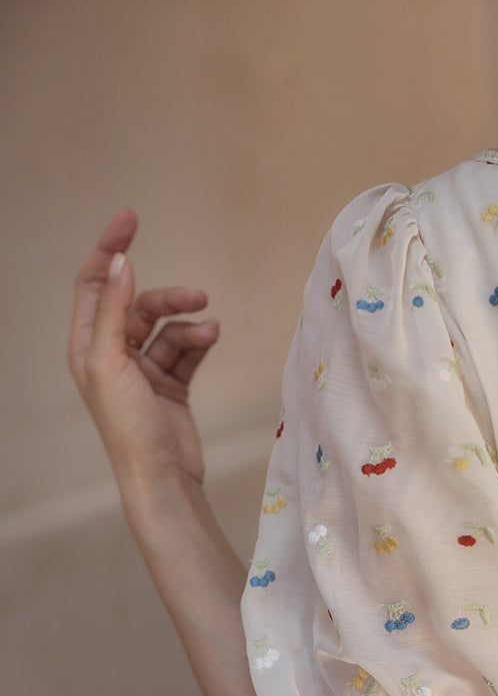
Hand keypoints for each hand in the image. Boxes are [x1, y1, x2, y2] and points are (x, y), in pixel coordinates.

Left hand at [69, 208, 219, 486]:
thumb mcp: (112, 362)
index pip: (93, 284)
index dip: (109, 249)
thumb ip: (114, 309)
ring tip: (211, 330)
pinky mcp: (171, 384)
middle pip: (139, 304)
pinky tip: (212, 339)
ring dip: (190, 324)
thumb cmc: (128, 426)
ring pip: (168, 327)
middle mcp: (111, 354)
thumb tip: (120, 261)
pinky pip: (186, 350)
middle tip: (198, 296)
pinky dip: (199, 342)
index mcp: (87, 346)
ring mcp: (143, 370)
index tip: (131, 218)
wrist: (162, 476)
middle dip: (168, 298)